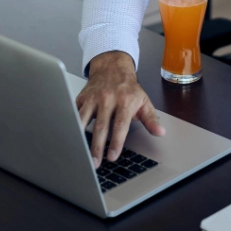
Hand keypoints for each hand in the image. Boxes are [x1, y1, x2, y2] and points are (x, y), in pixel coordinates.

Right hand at [75, 51, 165, 167]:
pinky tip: (70, 138)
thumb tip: (160, 132)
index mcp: (125, 101)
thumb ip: (151, 119)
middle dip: (97, 147)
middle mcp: (108, 99)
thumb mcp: (144, 101)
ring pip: (84, 120)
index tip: (112, 156)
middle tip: (95, 163)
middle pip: (101, 126)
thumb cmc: (128, 87)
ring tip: (80, 154)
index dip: (116, 142)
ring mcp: (93, 98)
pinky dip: (71, 126)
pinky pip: (74, 113)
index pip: (120, 125)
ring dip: (81, 139)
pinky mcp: (82, 98)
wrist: (112, 67)